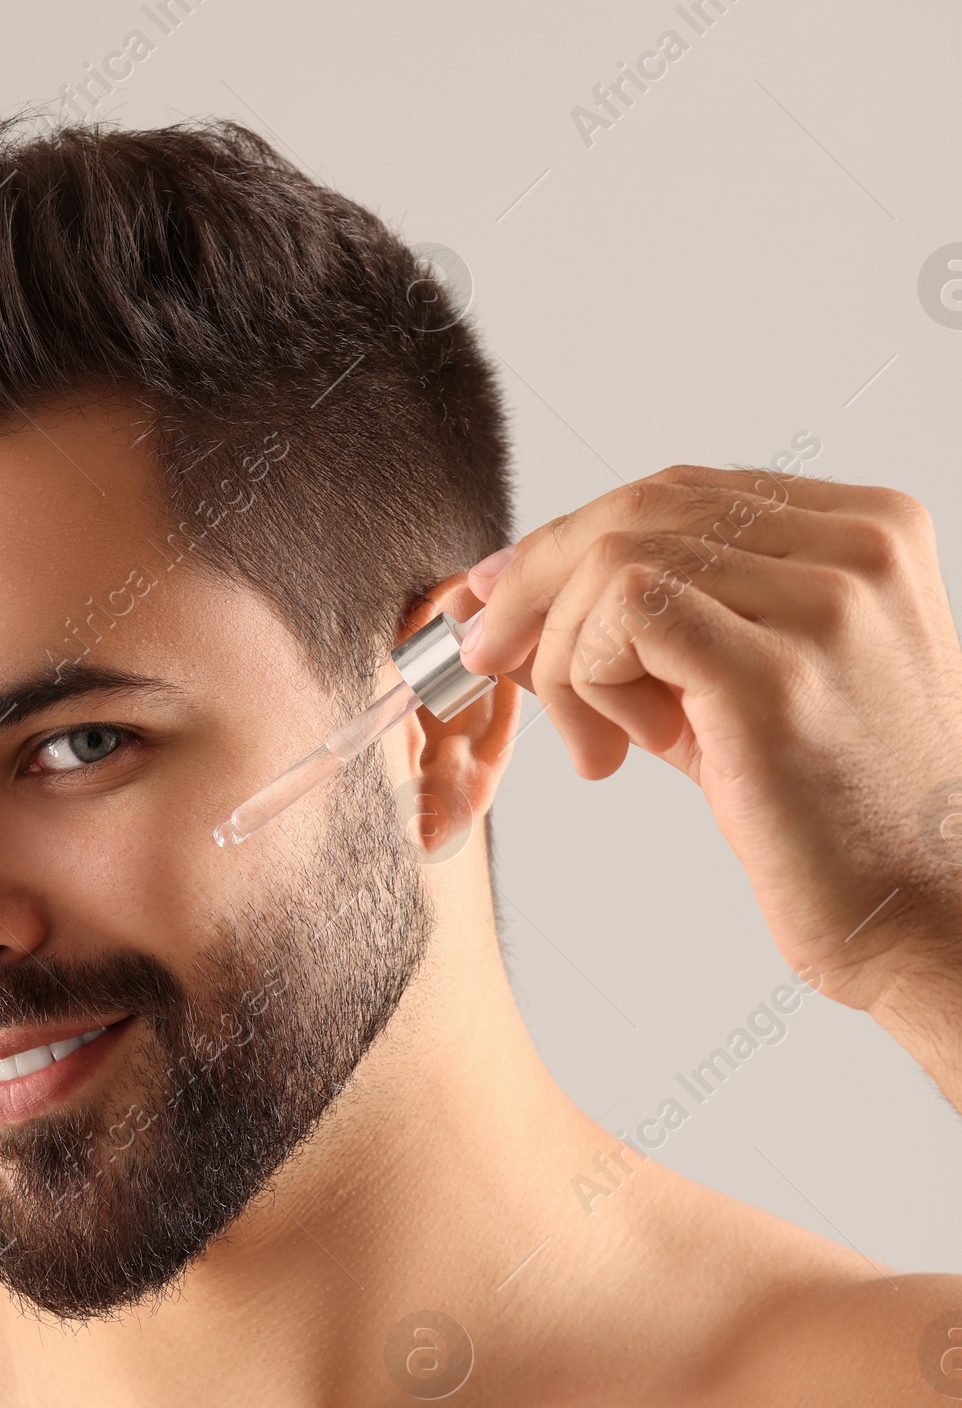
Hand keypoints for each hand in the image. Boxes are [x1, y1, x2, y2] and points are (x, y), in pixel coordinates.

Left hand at [462, 467, 961, 1051]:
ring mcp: (824, 603)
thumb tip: (516, 598)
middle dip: (537, 583)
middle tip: (489, 658)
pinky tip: (622, 747)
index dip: (571, 540)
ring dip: (564, 654)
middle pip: (641, 509)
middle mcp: (857, 546)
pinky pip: (624, 615)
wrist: (921, 914)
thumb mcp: (748, 689)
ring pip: (618, 560)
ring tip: (595, 742)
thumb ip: (659, 630)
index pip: (681, 493)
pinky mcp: (776, 673)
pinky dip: (587, 676)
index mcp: (868, 530)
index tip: (502, 599)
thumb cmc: (837, 819)